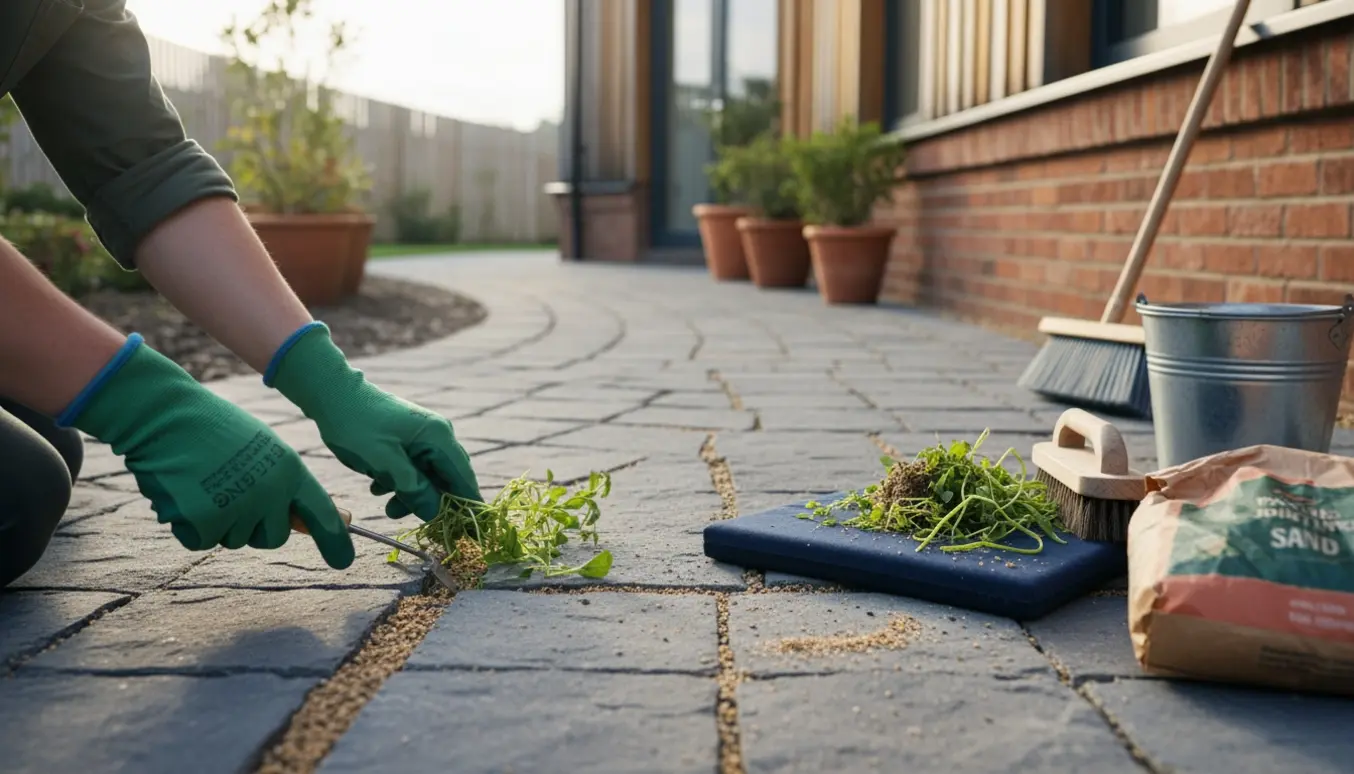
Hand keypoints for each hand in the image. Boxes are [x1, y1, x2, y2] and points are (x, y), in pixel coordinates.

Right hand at [58, 334, 354, 567]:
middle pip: (273, 537)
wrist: (165, 416)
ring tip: (204, 481)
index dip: (334, 539)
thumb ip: (288, 487)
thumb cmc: (215, 431)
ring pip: (234, 540)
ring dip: (219, 521)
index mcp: (289, 470)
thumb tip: (329, 518)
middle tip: (231, 492)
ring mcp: (238, 508)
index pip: (321, 512)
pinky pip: (201, 541)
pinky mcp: (204, 522)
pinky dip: (189, 525)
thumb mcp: (263, 452)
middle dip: (255, 526)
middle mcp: (270, 492)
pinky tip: (183, 492)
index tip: (343, 560)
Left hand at [266, 322, 481, 520]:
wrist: (332, 394)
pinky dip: (401, 481)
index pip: (463, 478)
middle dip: (432, 502)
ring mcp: (423, 435)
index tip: (468, 533)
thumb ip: (413, 489)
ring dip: (412, 494)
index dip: (468, 507)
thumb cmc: (357, 427)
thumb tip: (435, 512)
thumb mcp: (384, 464)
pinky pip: (414, 466)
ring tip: (388, 507)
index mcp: (438, 438)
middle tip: (414, 521)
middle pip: (448, 478)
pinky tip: (378, 487)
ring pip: (428, 475)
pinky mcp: (408, 437)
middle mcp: (437, 434)